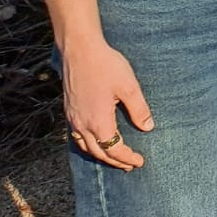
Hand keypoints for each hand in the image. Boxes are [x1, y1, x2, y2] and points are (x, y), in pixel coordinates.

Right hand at [61, 38, 153, 169]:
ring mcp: (73, 118)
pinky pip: (77, 137)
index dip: (127, 157)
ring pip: (86, 146)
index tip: (139, 161)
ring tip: (114, 158)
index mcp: (98, 121)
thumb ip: (139, 109)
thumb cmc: (106, 65)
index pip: (113, 149)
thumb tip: (148, 127)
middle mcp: (82, 124)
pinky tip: (96, 141)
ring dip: (101, 155)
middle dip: (115, 161)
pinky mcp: (69, 111)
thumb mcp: (129, 86)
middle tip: (130, 165)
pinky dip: (88, 145)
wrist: (80, 50)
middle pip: (99, 152)